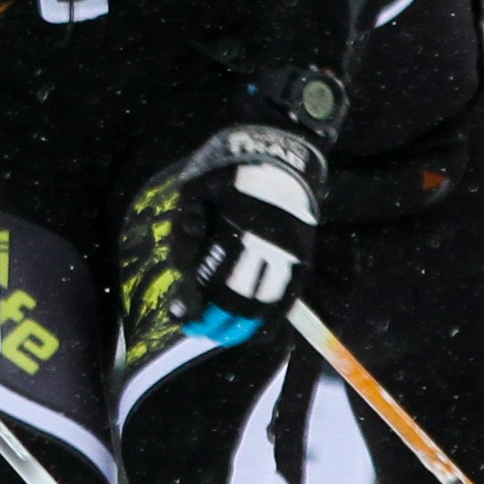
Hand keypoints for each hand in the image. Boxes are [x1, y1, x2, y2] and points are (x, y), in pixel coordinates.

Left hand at [168, 121, 327, 345]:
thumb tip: (181, 273)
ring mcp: (286, 251)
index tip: (181, 318)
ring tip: (225, 335)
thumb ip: (186, 231)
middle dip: (216, 321)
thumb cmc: (230, 168)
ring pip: (265, 301)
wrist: (279, 149)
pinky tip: (257, 324)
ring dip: (243, 323)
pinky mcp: (302, 253)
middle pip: (237, 297)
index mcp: (234, 227)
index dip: (194, 304)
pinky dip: (272, 313)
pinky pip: (288, 293)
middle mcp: (263, 244)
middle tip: (200, 332)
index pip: (211, 279)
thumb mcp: (195, 189)